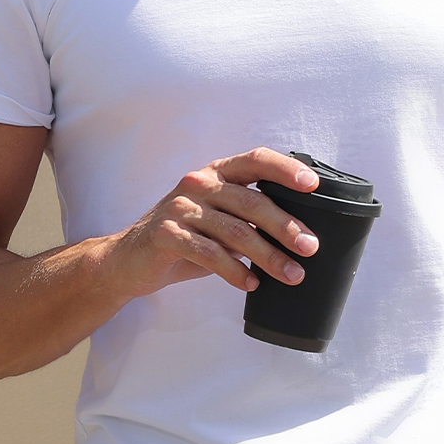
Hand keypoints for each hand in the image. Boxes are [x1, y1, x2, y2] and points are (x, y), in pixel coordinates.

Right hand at [106, 149, 320, 301]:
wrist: (131, 260)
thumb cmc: (185, 240)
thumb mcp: (219, 223)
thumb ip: (250, 221)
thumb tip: (300, 236)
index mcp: (217, 174)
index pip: (256, 160)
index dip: (286, 169)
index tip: (312, 185)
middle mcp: (199, 184)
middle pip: (251, 201)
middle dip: (285, 226)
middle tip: (310, 247)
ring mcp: (180, 208)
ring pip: (234, 231)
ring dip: (267, 256)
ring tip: (292, 274)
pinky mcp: (166, 235)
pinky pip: (209, 254)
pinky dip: (234, 271)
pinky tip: (251, 284)